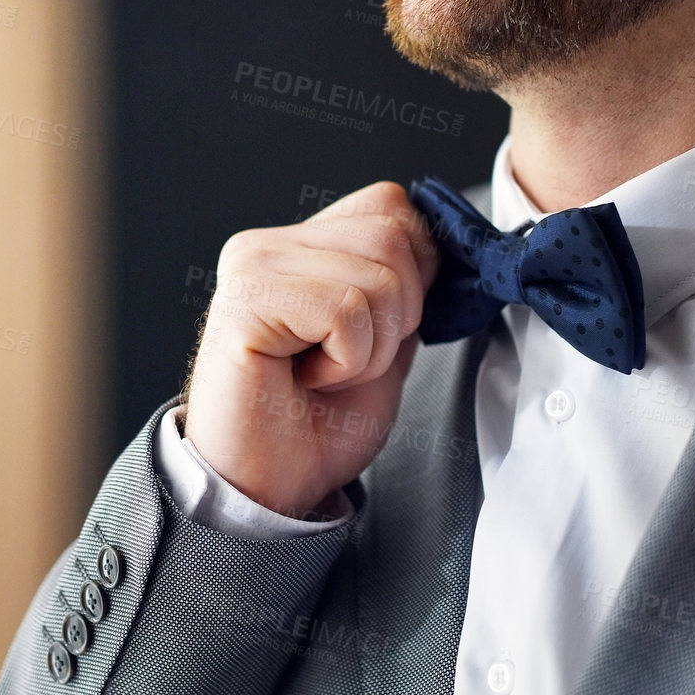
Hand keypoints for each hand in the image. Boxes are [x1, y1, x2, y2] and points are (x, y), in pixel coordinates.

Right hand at [182, 181, 440, 516]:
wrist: (271, 488)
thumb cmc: (317, 424)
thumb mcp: (386, 343)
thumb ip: (408, 288)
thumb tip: (450, 249)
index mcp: (301, 244)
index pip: (393, 206)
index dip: (415, 274)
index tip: (376, 334)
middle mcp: (269, 244)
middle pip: (395, 238)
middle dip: (398, 319)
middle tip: (344, 362)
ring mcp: (253, 267)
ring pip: (379, 278)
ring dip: (370, 348)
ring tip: (323, 373)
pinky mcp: (244, 302)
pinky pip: (346, 311)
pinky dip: (346, 362)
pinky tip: (306, 379)